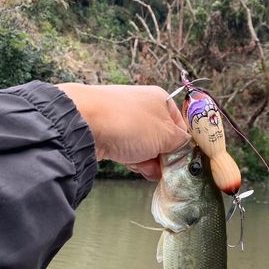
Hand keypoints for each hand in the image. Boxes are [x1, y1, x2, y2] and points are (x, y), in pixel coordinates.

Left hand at [55, 83, 188, 180]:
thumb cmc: (129, 123)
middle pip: (163, 142)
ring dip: (147, 162)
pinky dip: (132, 160)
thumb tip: (183, 152)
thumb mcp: (166, 135)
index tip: (179, 163)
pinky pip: (129, 151)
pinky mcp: (111, 134)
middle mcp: (144, 109)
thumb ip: (180, 144)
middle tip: (159, 167)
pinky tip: (129, 163)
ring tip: (141, 165)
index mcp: (162, 101)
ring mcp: (126, 122)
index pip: (181, 129)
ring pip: (146, 149)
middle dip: (162, 159)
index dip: (181, 148)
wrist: (85, 123)